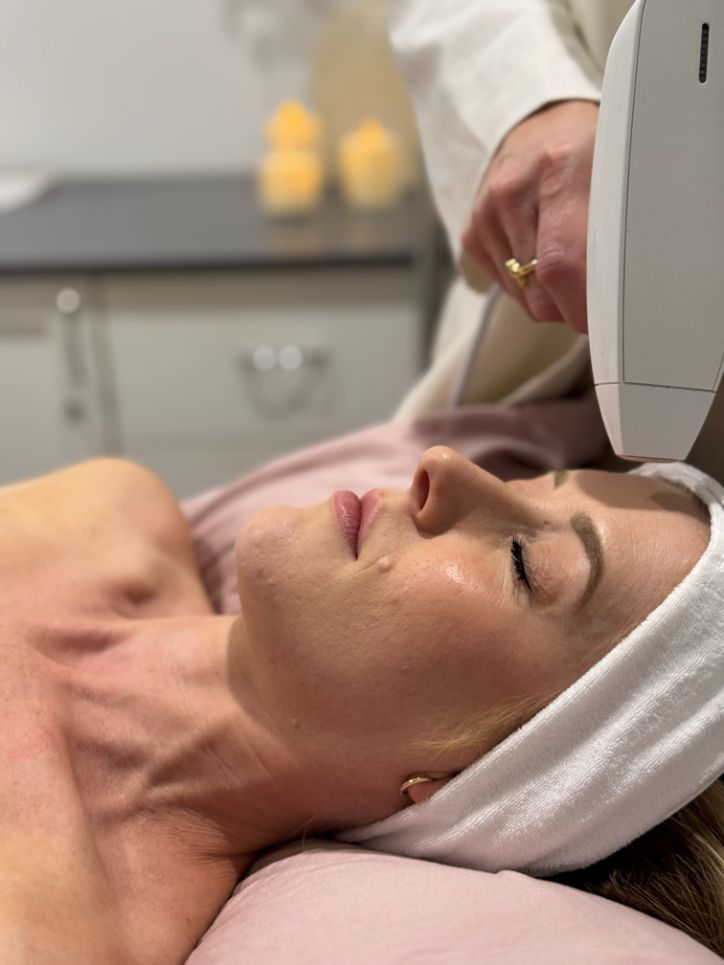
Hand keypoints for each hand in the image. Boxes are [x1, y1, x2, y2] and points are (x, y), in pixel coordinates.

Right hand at [461, 100, 598, 333]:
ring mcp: (486, 213)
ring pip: (525, 298)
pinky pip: (508, 288)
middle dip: (571, 303)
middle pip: (540, 292)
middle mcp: (513, 189)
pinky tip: (540, 249)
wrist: (540, 127)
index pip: (561, 263)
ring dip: (551, 293)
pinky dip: (529, 284)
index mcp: (560, 166)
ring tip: (566, 253)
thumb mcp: (616, 173)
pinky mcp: (472, 234)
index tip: (603, 320)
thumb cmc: (588, 155)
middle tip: (594, 280)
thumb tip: (623, 295)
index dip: (581, 305)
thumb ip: (618, 228)